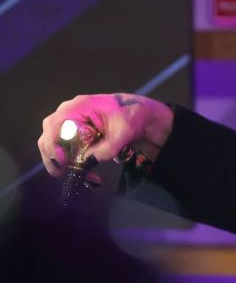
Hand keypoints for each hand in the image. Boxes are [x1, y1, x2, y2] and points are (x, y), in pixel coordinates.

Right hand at [37, 93, 173, 177]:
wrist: (138, 114)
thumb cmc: (131, 117)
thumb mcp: (123, 133)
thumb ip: (107, 148)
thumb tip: (88, 161)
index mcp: (79, 106)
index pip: (54, 126)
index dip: (53, 146)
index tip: (63, 162)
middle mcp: (68, 112)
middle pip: (48, 137)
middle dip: (55, 159)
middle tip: (66, 174)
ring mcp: (69, 122)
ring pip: (54, 145)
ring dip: (64, 163)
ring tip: (82, 177)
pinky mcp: (73, 132)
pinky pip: (64, 148)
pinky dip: (72, 162)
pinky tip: (87, 173)